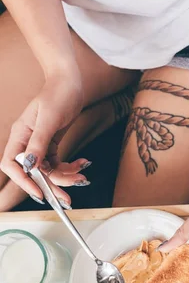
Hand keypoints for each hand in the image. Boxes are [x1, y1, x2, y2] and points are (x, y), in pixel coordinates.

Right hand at [0, 72, 90, 206]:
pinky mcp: (52, 145)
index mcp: (19, 135)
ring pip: (49, 171)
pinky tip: (82, 163)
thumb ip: (39, 144)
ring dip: (66, 177)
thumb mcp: (49, 120)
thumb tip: (29, 165)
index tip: (40, 192)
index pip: (12, 165)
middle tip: (67, 199)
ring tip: (82, 177)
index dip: (23, 181)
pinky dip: (70, 167)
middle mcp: (27, 142)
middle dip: (51, 186)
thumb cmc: (58, 95)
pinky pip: (58, 164)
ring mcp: (39, 145)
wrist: (70, 83)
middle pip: (33, 173)